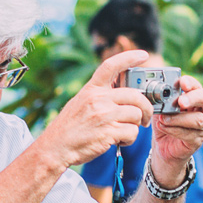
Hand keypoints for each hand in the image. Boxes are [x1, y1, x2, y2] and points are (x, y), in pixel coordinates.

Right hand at [35, 49, 153, 167]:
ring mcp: (104, 115)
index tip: (143, 55)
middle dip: (146, 108)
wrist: (55, 147)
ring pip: (136, 115)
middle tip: (145, 118)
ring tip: (123, 132)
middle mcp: (98, 99)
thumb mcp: (79, 103)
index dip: (129, 57)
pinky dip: (130, 139)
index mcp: (91, 90)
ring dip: (135, 126)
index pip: (111, 66)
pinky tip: (120, 141)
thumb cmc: (68, 128)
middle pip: (135, 95)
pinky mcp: (109, 132)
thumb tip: (121, 96)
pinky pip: (133, 132)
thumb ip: (99, 97)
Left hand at [150, 75, 202, 185]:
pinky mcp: (197, 140)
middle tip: (180, 101)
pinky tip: (163, 126)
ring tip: (162, 118)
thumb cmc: (165, 121)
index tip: (182, 82)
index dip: (191, 83)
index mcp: (197, 97)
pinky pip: (189, 134)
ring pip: (198, 119)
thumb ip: (162, 98)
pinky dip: (174, 130)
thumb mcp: (161, 107)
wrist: (163, 145)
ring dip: (178, 118)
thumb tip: (156, 90)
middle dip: (194, 98)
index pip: (198, 86)